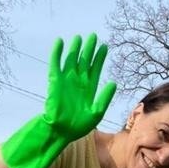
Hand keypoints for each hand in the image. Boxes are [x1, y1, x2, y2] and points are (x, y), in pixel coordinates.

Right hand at [0, 34, 115, 167]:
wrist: (61, 131)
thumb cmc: (79, 125)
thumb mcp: (97, 112)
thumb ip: (105, 97)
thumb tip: (113, 82)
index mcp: (89, 88)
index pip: (95, 69)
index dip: (99, 58)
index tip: (104, 46)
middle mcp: (78, 82)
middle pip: (84, 61)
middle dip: (89, 49)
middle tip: (93, 36)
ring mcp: (66, 80)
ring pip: (71, 60)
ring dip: (75, 49)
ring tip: (79, 37)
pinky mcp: (55, 81)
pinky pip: (56, 64)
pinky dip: (57, 53)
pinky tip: (60, 42)